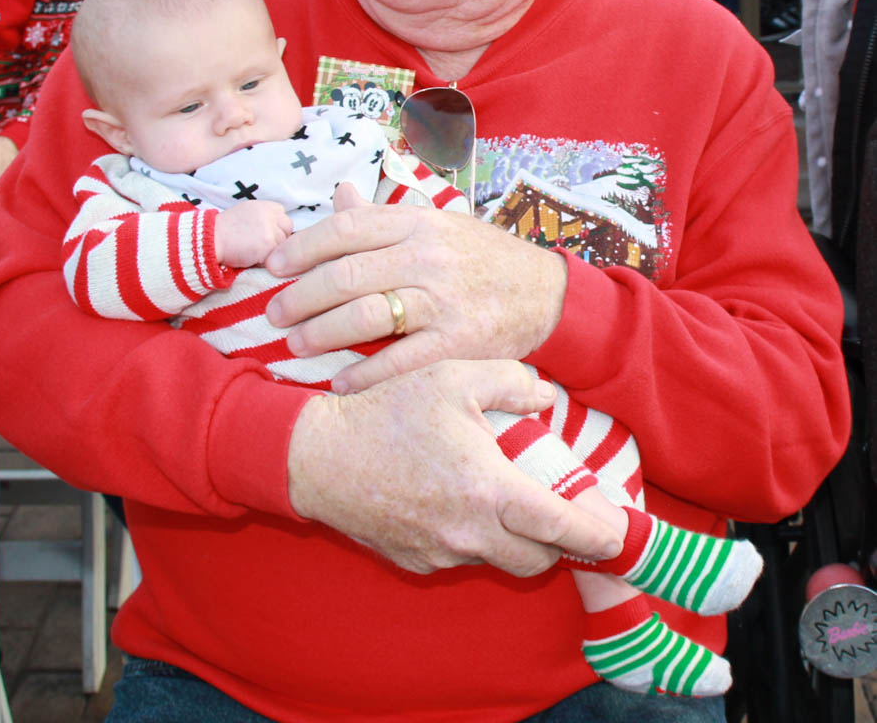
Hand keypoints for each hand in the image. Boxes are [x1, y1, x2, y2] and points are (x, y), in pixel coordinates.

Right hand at [215, 200, 292, 267]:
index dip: (276, 227)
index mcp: (265, 206)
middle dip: (278, 238)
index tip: (265, 234)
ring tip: (252, 251)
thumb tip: (276, 228)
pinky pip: (274, 257)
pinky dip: (264, 260)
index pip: (283, 216)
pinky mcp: (268, 245)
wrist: (210, 239)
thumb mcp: (245, 213)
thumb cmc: (224, 230)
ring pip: (282, 244)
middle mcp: (270, 215)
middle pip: (287, 229)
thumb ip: (263, 217)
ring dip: (271, 250)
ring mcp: (271, 230)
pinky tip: (250, 257)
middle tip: (261, 245)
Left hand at [264, 183, 568, 394]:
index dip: (302, 247)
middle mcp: (426, 256)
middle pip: (346, 274)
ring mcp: (442, 298)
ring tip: (295, 346)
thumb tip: (338, 193)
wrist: (546, 293)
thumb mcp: (437, 223)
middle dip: (300, 296)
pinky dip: (365, 373)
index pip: (346, 228)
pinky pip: (401, 359)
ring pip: (366, 315)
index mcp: (417, 222)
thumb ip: (383, 216)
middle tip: (273, 313)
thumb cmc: (482, 257)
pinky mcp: (458, 340)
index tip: (273, 265)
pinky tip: (338, 381)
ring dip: (322, 333)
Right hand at [287, 359, 621, 574]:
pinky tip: (453, 503)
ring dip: (512, 540)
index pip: (560, 528)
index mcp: (488, 489)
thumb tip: (548, 395)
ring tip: (501, 499)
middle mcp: (470, 533)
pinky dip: (470, 539)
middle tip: (556, 512)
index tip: (620, 539)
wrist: (317, 454)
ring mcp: (440, 553)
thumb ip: (511, 381)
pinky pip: (458, 558)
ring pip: (497, 560)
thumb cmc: (387, 410)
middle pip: (536, 559)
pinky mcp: (414, 561)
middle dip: (556, 544)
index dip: (597, 537)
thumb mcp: (453, 377)